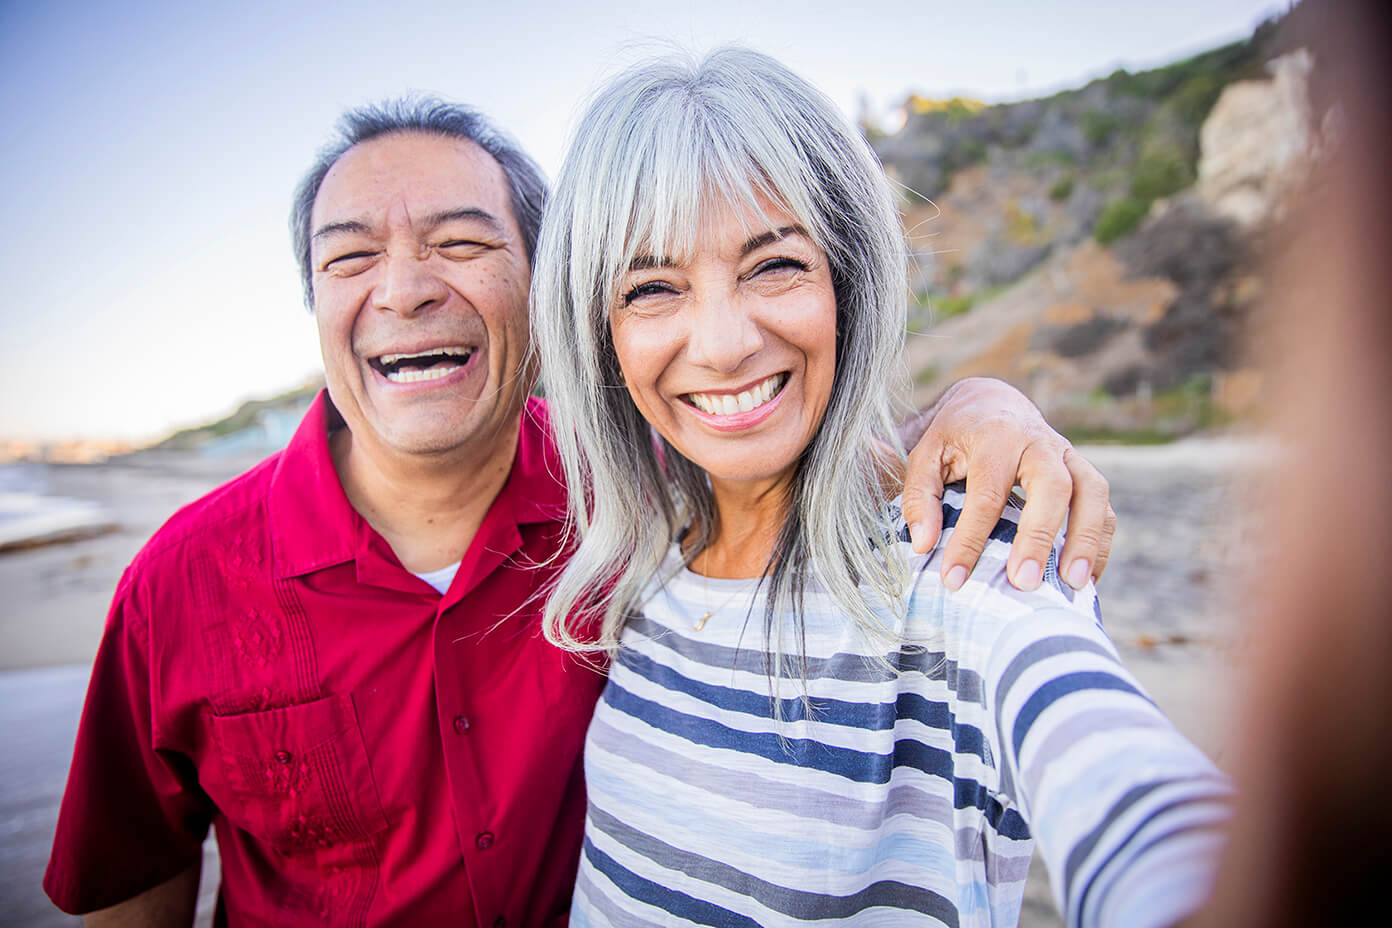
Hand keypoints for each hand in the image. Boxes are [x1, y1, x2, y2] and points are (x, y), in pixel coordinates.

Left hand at [900, 377, 1114, 591]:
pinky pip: (1104, 507)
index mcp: (996, 437)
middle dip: (1039, 537)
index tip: (954, 579)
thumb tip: (925, 545)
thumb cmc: (955, 437)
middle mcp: (1039, 443)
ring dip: (1086, 540)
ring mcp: (1068, 456)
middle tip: (1023, 583)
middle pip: (1053, 487)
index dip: (970, 540)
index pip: (987, 494)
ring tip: (1073, 585)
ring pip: (1092, 493)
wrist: (992, 402)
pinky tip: (1085, 580)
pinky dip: (1100, 543)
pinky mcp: (1084, 473)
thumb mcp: (925, 456)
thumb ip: (920, 497)